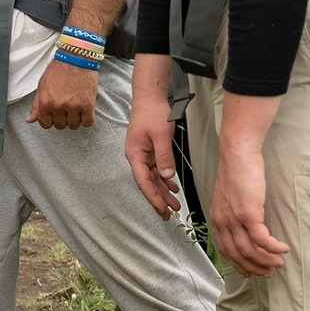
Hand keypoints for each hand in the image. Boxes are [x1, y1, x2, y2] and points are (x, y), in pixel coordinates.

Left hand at [30, 53, 97, 129]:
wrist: (76, 56)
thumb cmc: (59, 69)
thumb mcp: (43, 85)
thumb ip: (37, 104)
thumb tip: (30, 119)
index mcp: (44, 102)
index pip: (45, 124)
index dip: (50, 120)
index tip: (55, 115)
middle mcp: (57, 106)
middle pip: (60, 126)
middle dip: (63, 118)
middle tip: (66, 107)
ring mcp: (73, 106)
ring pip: (74, 125)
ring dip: (75, 118)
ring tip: (76, 107)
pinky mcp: (87, 105)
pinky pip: (87, 122)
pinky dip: (87, 118)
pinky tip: (85, 109)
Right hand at [125, 63, 180, 217]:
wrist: (150, 95)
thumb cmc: (153, 112)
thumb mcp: (161, 134)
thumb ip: (164, 157)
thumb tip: (167, 177)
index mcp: (135, 154)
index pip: (143, 182)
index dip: (153, 198)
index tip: (162, 210)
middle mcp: (137, 156)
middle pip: (148, 183)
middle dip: (159, 199)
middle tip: (169, 214)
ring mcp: (143, 153)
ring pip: (153, 177)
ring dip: (163, 190)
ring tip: (174, 204)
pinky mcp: (150, 149)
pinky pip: (157, 168)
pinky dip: (165, 178)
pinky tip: (173, 186)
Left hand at [210, 131, 288, 276]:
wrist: (238, 155)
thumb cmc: (238, 172)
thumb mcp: (230, 197)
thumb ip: (234, 213)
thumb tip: (246, 226)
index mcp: (217, 220)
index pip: (226, 250)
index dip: (239, 264)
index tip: (250, 272)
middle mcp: (223, 223)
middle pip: (238, 255)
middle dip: (254, 267)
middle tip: (268, 272)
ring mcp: (234, 220)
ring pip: (250, 250)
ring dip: (266, 260)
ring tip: (279, 262)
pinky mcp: (248, 214)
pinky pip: (262, 239)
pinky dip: (273, 247)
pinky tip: (283, 248)